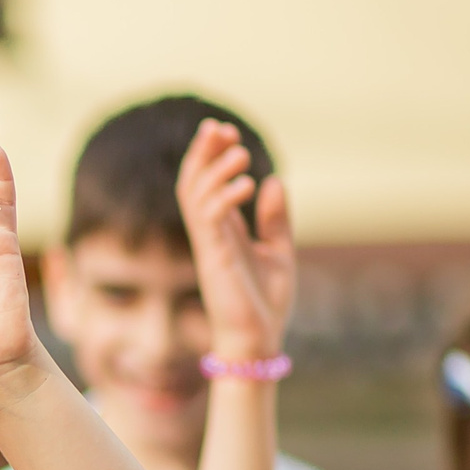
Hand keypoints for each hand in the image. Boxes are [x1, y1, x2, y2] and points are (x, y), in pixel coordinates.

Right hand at [173, 119, 294, 359]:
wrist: (258, 340)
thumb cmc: (265, 303)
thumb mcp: (278, 251)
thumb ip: (274, 219)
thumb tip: (272, 181)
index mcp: (223, 231)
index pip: (204, 185)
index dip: (210, 156)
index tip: (225, 132)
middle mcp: (210, 235)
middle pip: (191, 183)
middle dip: (202, 153)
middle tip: (219, 128)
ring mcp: (209, 246)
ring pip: (196, 196)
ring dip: (216, 170)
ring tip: (240, 153)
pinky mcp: (214, 259)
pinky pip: (209, 220)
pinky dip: (225, 198)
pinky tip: (248, 185)